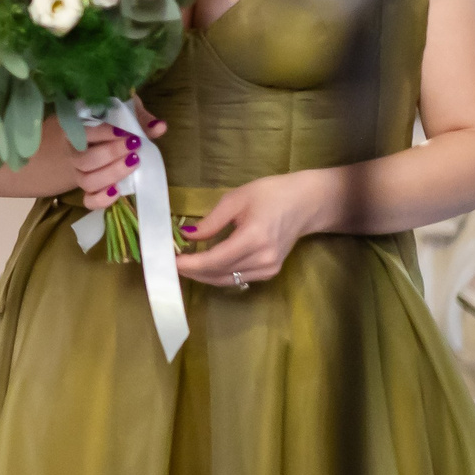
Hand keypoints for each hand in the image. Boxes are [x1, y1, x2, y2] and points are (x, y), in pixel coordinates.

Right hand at [72, 104, 168, 210]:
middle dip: (111, 154)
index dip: (102, 133)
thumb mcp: (122, 112)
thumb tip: (160, 126)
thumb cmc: (107, 123)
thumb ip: (138, 117)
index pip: (82, 133)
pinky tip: (117, 191)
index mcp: (75, 130)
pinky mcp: (89, 190)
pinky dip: (102, 199)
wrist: (91, 141)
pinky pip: (89, 201)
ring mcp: (79, 174)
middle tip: (134, 146)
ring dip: (112, 174)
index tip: (125, 132)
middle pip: (83, 160)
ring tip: (134, 163)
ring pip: (87, 181)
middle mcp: (73, 153)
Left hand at [175, 171, 330, 287]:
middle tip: (167, 261)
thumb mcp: (236, 200)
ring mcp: (269, 269)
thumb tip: (186, 236)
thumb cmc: (271, 194)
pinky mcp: (271, 272)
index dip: (189, 264)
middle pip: (218, 274)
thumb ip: (210, 222)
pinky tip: (203, 264)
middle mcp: (263, 259)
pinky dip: (218, 274)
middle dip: (191, 271)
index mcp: (254, 238)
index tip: (167, 260)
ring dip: (202, 274)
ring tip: (182, 263)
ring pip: (226, 280)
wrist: (307, 203)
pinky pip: (238, 278)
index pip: (214, 260)